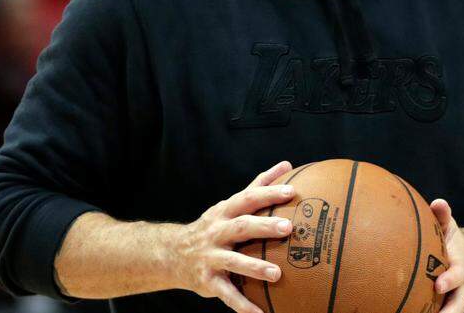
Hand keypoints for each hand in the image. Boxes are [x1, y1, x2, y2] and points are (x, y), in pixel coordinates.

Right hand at [173, 161, 295, 312]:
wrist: (172, 254)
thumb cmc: (214, 226)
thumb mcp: (231, 204)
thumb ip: (259, 185)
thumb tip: (287, 164)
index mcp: (225, 212)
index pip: (248, 198)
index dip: (268, 193)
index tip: (291, 192)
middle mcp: (216, 232)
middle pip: (241, 226)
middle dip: (264, 227)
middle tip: (289, 228)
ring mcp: (210, 257)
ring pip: (233, 261)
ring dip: (255, 267)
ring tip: (277, 274)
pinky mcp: (207, 280)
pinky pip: (226, 294)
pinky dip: (242, 305)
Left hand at [430, 198, 463, 312]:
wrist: (463, 256)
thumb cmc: (450, 240)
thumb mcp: (449, 226)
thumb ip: (443, 216)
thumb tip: (439, 203)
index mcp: (461, 266)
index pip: (459, 275)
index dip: (450, 280)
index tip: (438, 285)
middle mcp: (461, 286)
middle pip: (458, 303)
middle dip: (449, 311)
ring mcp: (454, 298)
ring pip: (451, 311)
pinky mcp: (445, 305)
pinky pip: (438, 312)